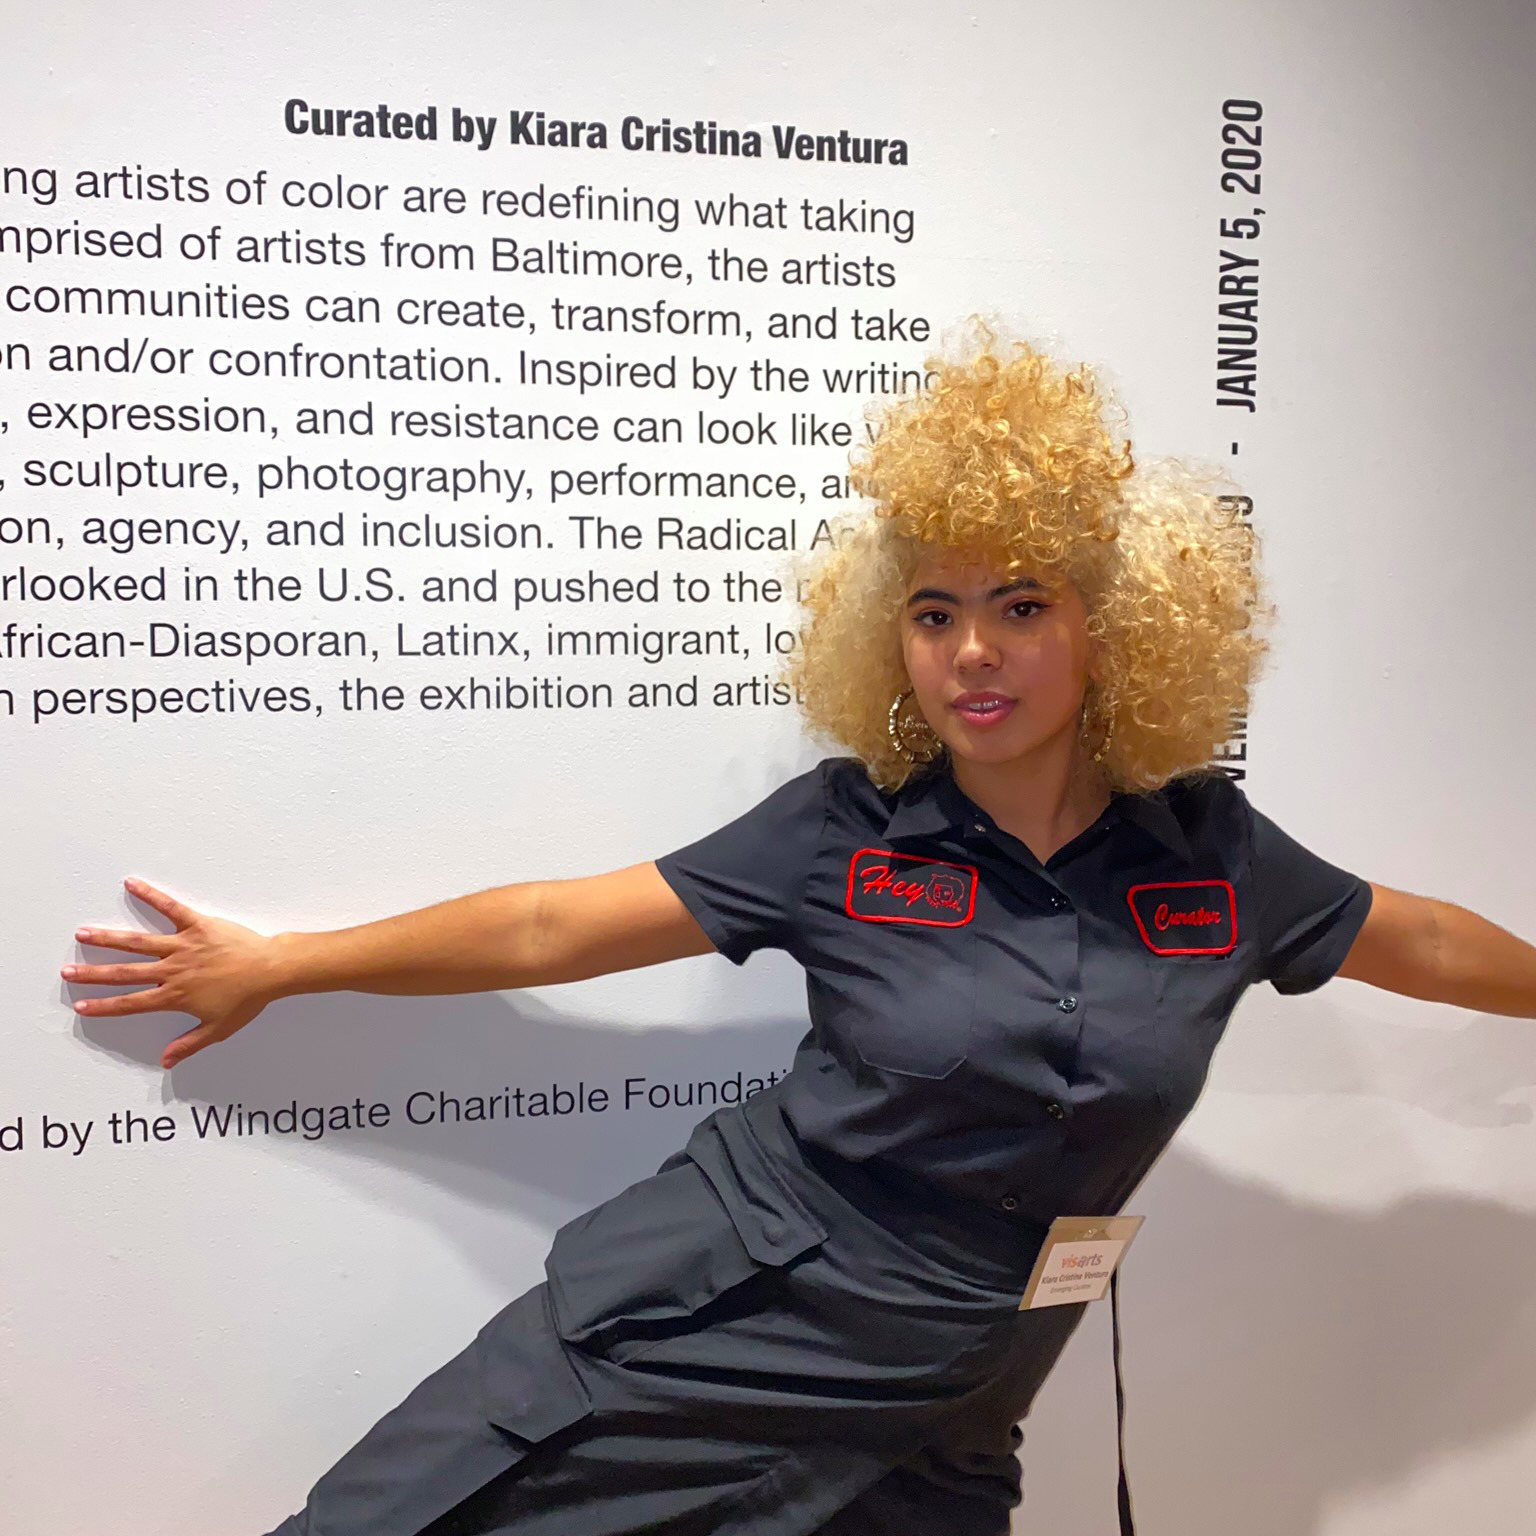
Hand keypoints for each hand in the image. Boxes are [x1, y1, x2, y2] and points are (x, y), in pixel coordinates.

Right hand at [63, 878, 286, 1067]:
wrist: (271, 971)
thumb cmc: (248, 999)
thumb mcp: (218, 1029)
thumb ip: (190, 1044)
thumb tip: (166, 1061)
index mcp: (175, 996)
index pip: (131, 1003)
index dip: (104, 1006)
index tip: (82, 1005)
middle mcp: (173, 970)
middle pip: (125, 973)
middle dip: (93, 974)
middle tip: (67, 972)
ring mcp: (183, 946)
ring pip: (138, 942)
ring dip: (109, 938)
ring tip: (83, 933)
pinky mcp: (198, 925)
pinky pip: (171, 908)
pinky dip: (151, 895)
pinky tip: (131, 884)